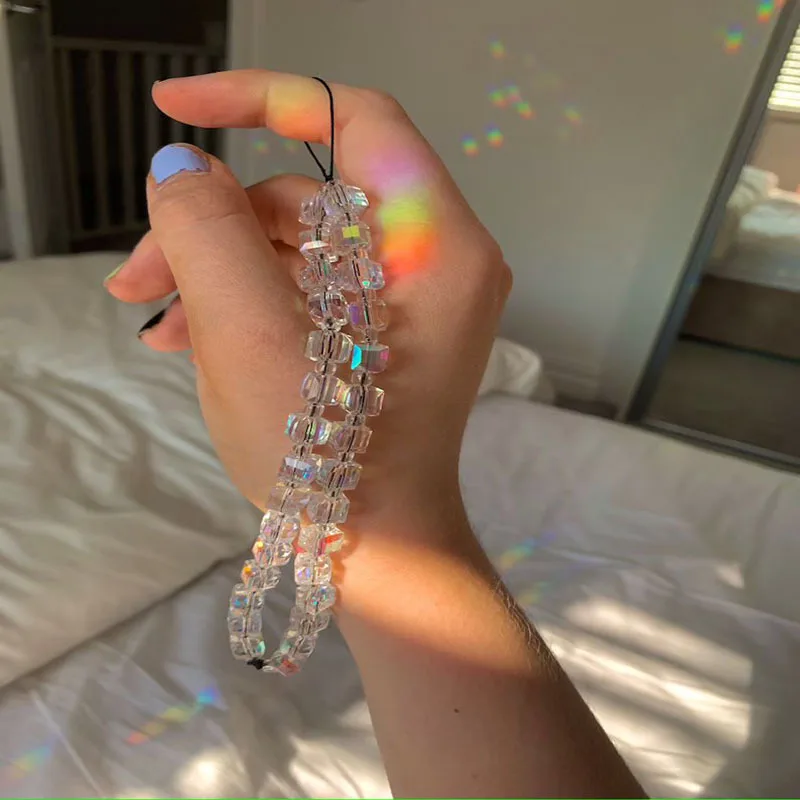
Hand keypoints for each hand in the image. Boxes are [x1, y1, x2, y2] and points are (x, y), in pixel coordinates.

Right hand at [106, 69, 510, 541]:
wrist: (376, 547)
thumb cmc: (325, 453)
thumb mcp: (248, 333)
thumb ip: (208, 230)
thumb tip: (183, 169)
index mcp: (435, 240)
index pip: (357, 119)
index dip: (263, 97)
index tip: (175, 109)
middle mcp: (438, 256)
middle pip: (311, 195)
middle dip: (215, 225)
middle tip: (136, 275)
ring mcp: (414, 295)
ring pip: (300, 244)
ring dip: (219, 270)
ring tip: (154, 323)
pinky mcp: (388, 326)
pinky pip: (312, 285)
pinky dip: (251, 300)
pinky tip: (189, 336)